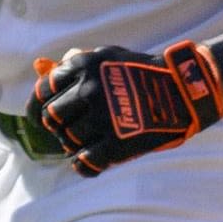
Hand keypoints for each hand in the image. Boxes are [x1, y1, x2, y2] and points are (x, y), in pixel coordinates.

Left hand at [28, 40, 222, 176]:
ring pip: (68, 140)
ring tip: (87, 142)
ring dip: (74, 144)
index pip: (44, 90)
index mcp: (84, 66)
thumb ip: (76, 62)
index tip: (43, 114)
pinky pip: (84, 162)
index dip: (39, 105)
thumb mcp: (108, 56)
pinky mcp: (117, 143)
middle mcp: (89, 89)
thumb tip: (43, 67)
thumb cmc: (142, 71)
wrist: (182, 90)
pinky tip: (89, 161)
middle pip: (52, 117)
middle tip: (69, 129)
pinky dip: (83, 165)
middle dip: (58, 125)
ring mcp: (102, 117)